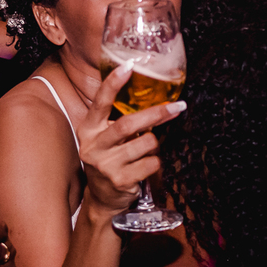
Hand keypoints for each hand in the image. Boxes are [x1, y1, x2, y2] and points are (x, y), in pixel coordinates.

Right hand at [78, 63, 185, 215]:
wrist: (103, 199)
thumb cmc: (110, 160)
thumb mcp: (105, 138)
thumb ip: (117, 120)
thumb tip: (151, 98)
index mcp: (88, 129)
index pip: (100, 102)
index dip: (113, 84)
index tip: (129, 66)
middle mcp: (93, 146)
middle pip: (128, 124)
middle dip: (156, 114)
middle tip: (177, 107)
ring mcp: (105, 165)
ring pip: (145, 143)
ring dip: (155, 143)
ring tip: (150, 146)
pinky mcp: (119, 181)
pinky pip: (150, 164)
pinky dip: (155, 161)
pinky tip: (147, 165)